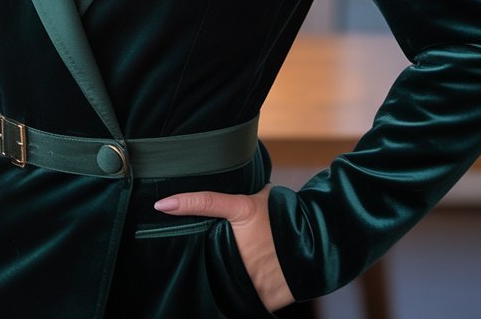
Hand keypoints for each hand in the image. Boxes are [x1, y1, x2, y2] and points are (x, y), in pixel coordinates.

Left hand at [154, 183, 294, 310]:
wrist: (320, 246)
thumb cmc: (288, 217)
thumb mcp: (262, 199)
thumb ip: (238, 199)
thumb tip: (222, 183)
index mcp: (242, 212)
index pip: (206, 202)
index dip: (182, 202)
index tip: (160, 205)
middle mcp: (241, 242)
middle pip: (210, 247)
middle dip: (209, 248)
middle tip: (220, 245)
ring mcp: (248, 270)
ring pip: (222, 273)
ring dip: (223, 270)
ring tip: (238, 264)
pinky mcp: (259, 296)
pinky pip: (239, 294)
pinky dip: (238, 289)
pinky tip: (247, 280)